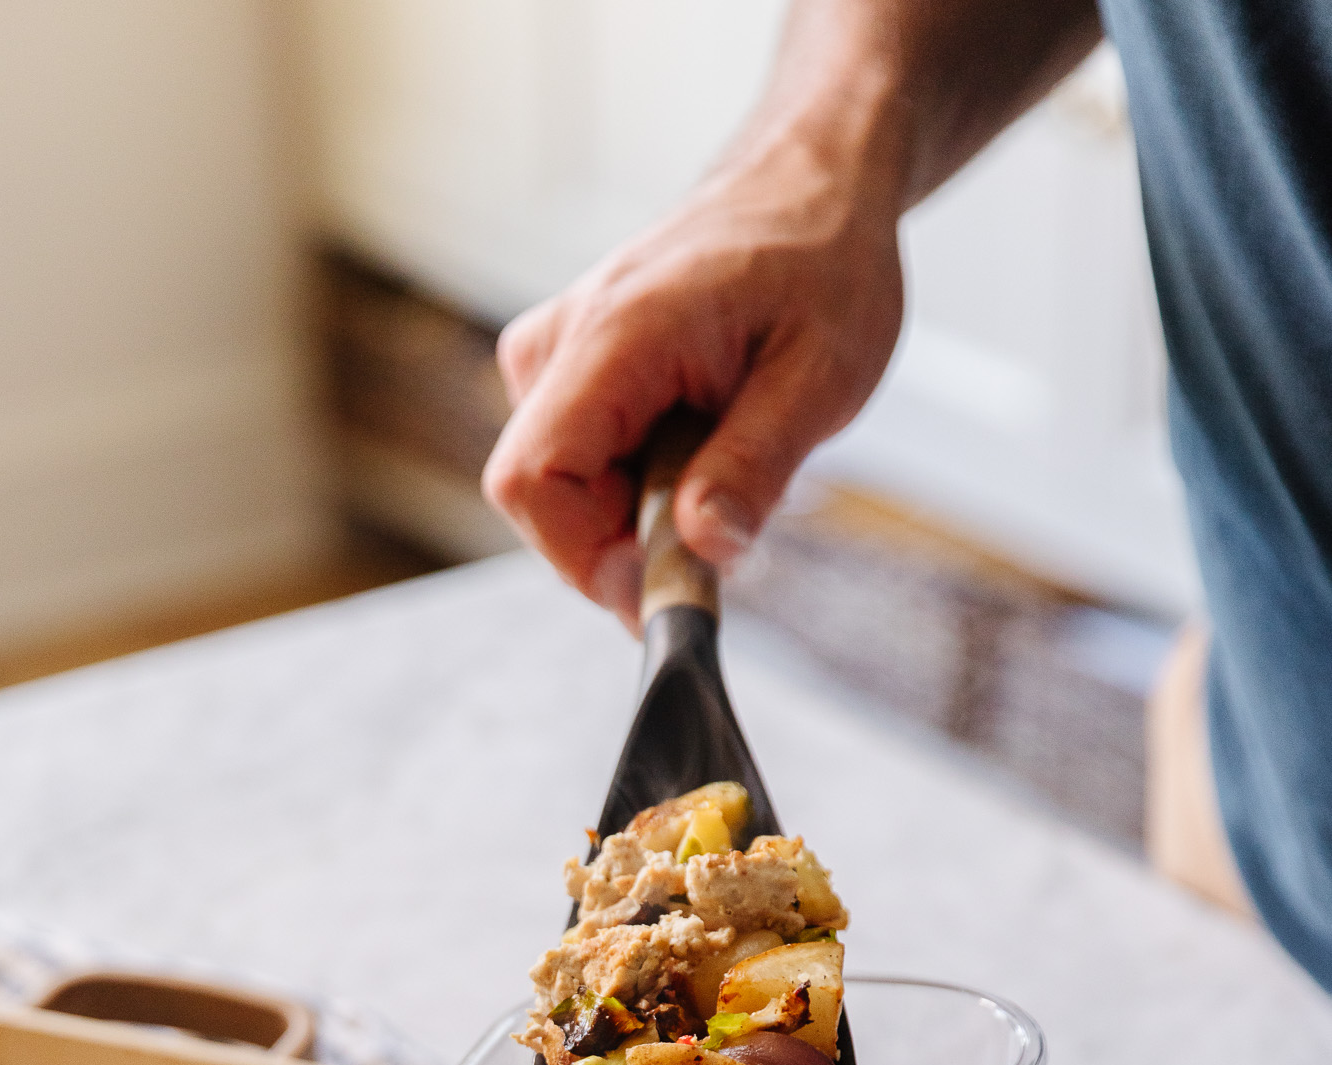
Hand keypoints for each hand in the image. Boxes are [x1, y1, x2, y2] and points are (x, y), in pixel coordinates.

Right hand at [481, 109, 906, 627]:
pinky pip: (574, 468)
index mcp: (617, 334)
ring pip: (559, 492)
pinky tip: (693, 443)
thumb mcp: (822, 374)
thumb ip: (755, 466)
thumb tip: (702, 549)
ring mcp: (551, 355)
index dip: (583, 559)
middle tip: (717, 526)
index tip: (659, 586)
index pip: (532, 482)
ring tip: (719, 453)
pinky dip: (633, 487)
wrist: (808, 189)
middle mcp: (560, 342)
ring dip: (636, 512)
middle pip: (541, 500)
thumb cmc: (820, 263)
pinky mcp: (561, 373)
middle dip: (621, 542)